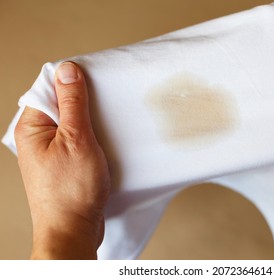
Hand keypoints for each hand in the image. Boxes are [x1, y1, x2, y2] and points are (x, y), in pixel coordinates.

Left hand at [15, 62, 110, 258]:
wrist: (73, 229)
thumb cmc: (72, 190)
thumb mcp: (76, 139)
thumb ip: (72, 104)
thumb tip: (67, 70)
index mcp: (32, 127)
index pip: (47, 88)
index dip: (71, 81)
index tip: (94, 81)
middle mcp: (37, 137)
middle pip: (60, 104)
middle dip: (83, 102)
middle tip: (103, 105)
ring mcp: (50, 151)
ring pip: (71, 123)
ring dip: (89, 121)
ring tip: (105, 124)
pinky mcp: (63, 163)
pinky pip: (76, 139)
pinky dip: (90, 136)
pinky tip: (102, 141)